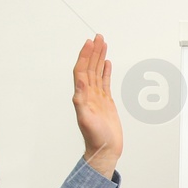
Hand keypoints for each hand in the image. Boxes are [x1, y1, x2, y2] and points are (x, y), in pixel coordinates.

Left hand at [72, 34, 123, 178]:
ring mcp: (97, 97)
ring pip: (98, 72)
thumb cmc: (95, 138)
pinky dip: (106, 71)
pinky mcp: (106, 102)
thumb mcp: (86, 119)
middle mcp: (88, 94)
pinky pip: (105, 82)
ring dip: (99, 58)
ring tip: (103, 44)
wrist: (104, 151)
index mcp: (82, 96)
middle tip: (98, 37)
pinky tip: (107, 63)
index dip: (85, 56)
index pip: (82, 70)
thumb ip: (81, 101)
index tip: (90, 42)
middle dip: (93, 52)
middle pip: (90, 67)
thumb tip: (80, 82)